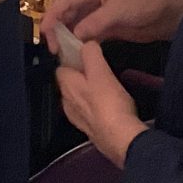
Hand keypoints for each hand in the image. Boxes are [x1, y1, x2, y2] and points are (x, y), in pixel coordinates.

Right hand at [40, 0, 182, 47]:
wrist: (170, 12)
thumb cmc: (145, 2)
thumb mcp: (118, 11)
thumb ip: (94, 23)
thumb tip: (74, 36)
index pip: (63, 1)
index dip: (51, 19)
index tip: (46, 38)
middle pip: (65, 13)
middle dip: (57, 30)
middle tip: (54, 51)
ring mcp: (97, 12)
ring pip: (74, 25)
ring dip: (67, 39)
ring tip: (62, 56)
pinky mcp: (105, 26)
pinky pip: (86, 35)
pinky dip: (80, 44)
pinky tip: (75, 56)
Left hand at [55, 41, 147, 167]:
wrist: (122, 139)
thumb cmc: (109, 104)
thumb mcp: (100, 71)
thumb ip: (90, 54)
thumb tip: (86, 43)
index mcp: (67, 87)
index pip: (60, 67)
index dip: (71, 60)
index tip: (85, 55)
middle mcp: (68, 104)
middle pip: (69, 84)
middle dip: (80, 76)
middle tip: (98, 70)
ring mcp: (79, 119)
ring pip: (79, 99)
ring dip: (88, 92)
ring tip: (106, 87)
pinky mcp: (91, 131)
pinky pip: (89, 113)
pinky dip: (96, 108)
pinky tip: (110, 106)